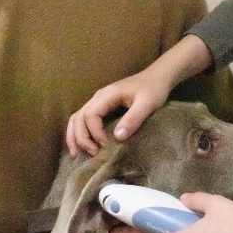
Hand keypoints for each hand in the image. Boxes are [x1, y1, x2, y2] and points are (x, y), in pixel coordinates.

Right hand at [66, 34, 212, 156]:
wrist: (157, 77)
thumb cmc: (153, 90)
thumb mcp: (147, 104)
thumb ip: (133, 118)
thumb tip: (117, 137)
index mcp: (107, 94)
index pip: (91, 115)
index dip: (95, 133)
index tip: (105, 146)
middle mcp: (98, 97)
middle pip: (79, 117)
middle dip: (81, 138)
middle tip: (93, 154)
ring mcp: (97, 101)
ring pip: (77, 118)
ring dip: (74, 136)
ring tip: (77, 154)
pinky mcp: (100, 107)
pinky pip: (82, 119)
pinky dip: (78, 133)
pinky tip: (81, 146)